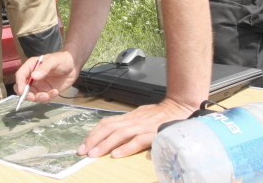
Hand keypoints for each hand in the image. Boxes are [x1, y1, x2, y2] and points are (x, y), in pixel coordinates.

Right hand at [15, 51, 79, 103]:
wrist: (73, 65)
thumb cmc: (62, 59)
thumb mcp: (53, 61)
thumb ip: (44, 68)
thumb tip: (34, 76)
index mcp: (31, 66)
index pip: (20, 75)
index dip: (19, 83)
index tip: (22, 91)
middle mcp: (33, 77)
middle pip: (24, 88)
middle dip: (27, 95)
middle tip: (33, 97)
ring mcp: (40, 85)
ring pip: (33, 96)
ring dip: (38, 98)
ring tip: (48, 95)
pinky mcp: (47, 91)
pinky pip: (44, 98)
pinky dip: (48, 97)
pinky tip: (55, 92)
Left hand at [78, 97, 196, 157]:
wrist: (180, 106)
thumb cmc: (161, 115)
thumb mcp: (141, 117)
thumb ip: (129, 124)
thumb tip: (114, 133)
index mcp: (128, 118)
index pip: (106, 123)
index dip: (93, 134)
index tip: (83, 144)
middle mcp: (132, 120)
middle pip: (108, 128)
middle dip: (93, 140)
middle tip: (82, 151)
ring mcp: (143, 126)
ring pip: (119, 134)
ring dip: (105, 145)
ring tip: (94, 154)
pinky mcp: (153, 133)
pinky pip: (138, 141)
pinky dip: (126, 148)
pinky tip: (116, 155)